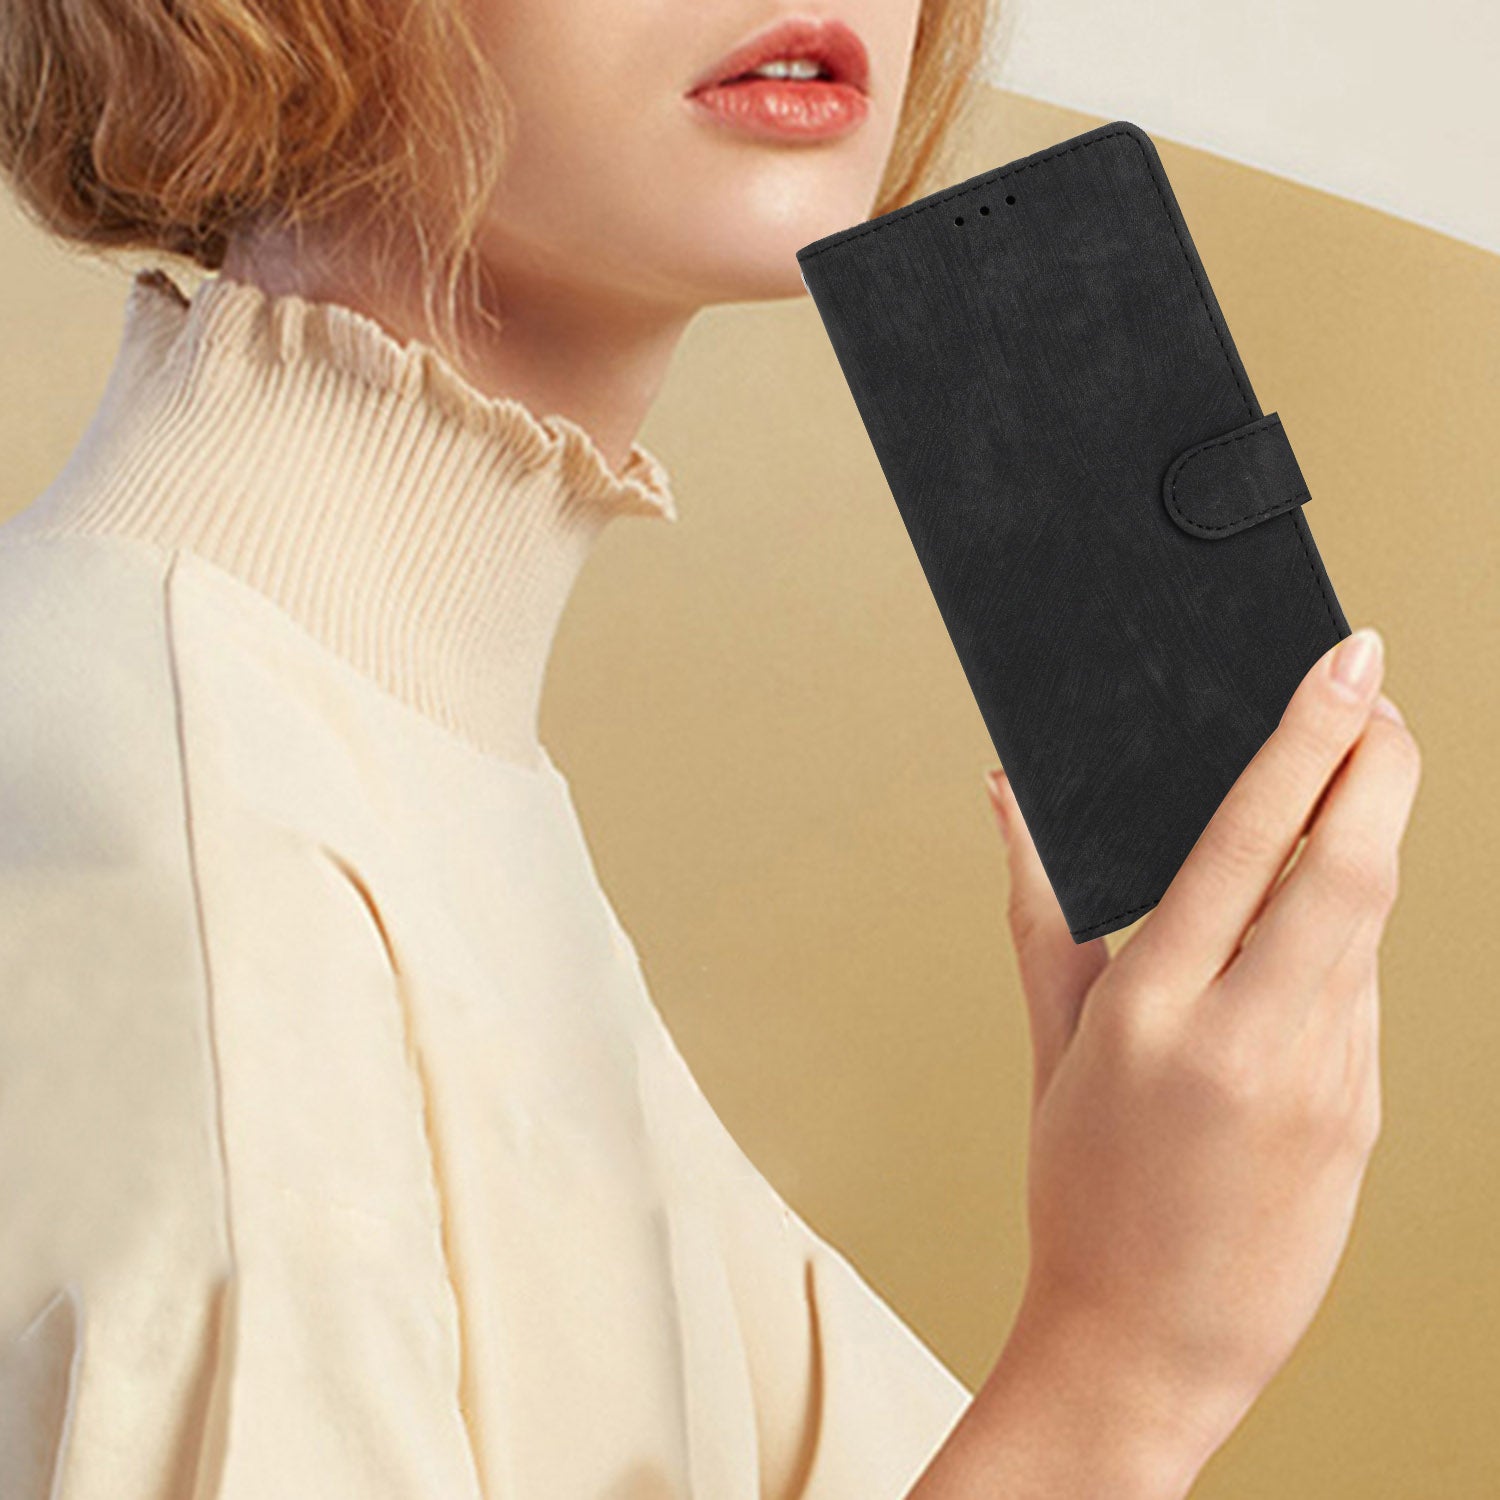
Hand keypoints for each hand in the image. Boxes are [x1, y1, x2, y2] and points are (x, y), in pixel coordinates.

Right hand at [976, 627, 1419, 1494]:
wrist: (1149, 1341)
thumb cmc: (1083, 1186)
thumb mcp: (1053, 1041)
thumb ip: (1041, 909)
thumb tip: (1007, 801)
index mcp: (1156, 1013)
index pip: (1252, 844)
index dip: (1309, 741)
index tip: (1350, 665)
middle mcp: (1252, 1040)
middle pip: (1352, 867)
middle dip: (1381, 762)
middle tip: (1378, 697)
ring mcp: (1326, 1082)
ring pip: (1371, 923)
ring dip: (1365, 840)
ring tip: (1342, 790)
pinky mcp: (1366, 1113)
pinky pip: (1366, 991)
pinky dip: (1348, 932)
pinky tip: (1312, 923)